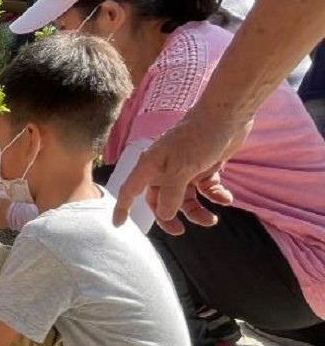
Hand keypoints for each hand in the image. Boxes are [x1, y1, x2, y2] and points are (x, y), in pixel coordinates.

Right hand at [112, 113, 248, 232]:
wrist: (227, 115)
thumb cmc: (198, 138)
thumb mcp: (181, 169)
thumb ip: (171, 194)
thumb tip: (164, 215)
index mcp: (151, 166)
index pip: (130, 190)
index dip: (123, 208)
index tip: (118, 225)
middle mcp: (165, 169)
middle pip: (160, 200)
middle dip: (169, 216)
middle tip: (181, 231)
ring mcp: (185, 168)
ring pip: (185, 198)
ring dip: (197, 210)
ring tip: (212, 219)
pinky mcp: (204, 167)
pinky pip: (205, 189)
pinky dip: (214, 195)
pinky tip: (225, 197)